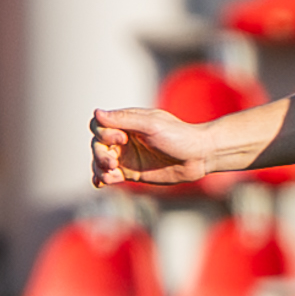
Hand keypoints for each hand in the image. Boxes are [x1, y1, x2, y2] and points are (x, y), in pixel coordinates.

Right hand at [91, 107, 228, 191]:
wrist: (198, 157)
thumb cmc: (179, 136)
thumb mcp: (151, 125)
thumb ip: (124, 120)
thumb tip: (96, 112)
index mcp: (126, 122)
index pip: (99, 126)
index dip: (103, 134)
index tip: (122, 140)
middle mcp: (123, 138)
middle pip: (97, 145)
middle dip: (99, 155)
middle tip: (112, 163)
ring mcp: (126, 156)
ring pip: (100, 161)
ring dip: (98, 168)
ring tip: (110, 176)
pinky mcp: (130, 172)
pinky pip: (110, 175)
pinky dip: (102, 178)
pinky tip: (101, 183)